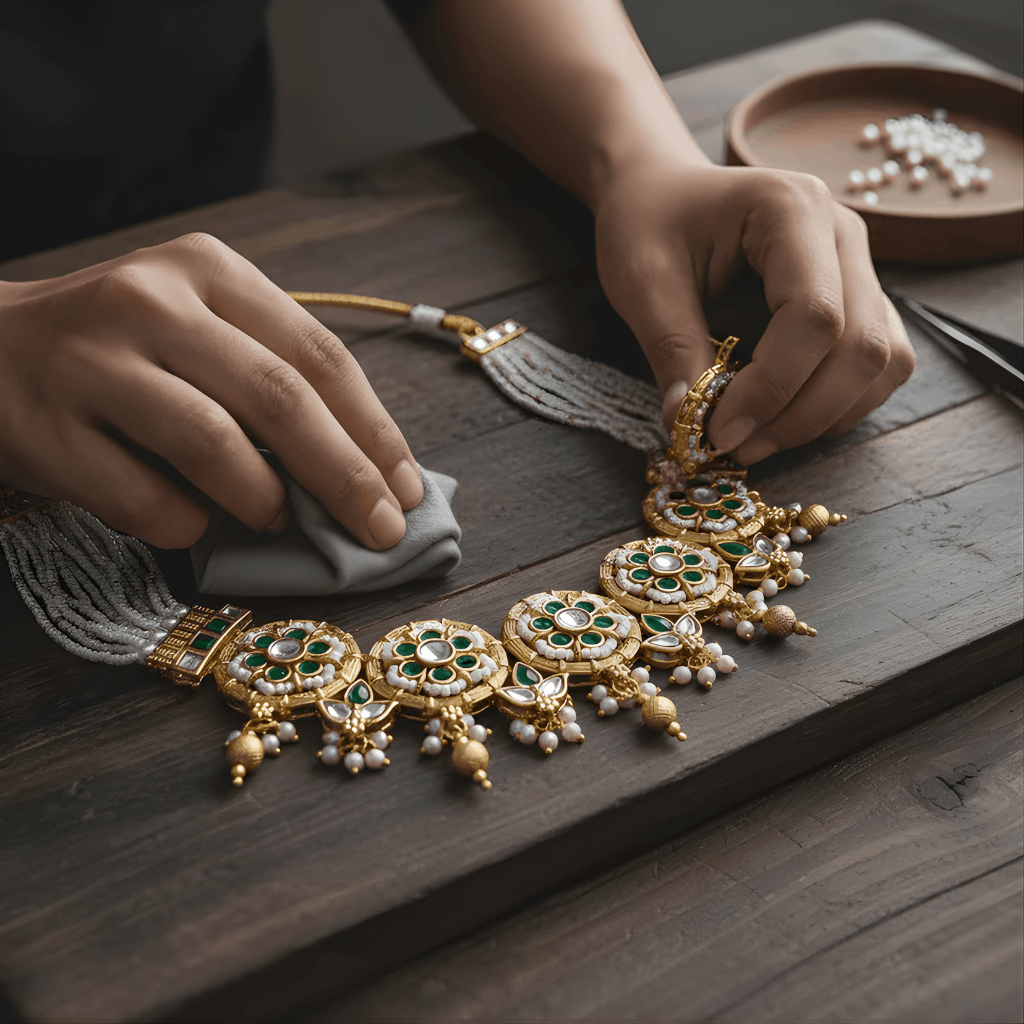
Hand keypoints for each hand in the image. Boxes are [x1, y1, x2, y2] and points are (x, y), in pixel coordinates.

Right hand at [0, 233, 422, 548]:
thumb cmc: (121, 346)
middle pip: (279, 398)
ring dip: (264, 500)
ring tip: (278, 520)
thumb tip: (366, 470)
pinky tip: (196, 524)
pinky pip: (145, 499)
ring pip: (212, 444)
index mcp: (208, 269)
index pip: (318, 354)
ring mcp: (90, 361)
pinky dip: (188, 526)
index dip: (374, 430)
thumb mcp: (198, 326)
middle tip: (380, 531)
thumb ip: (270, 376)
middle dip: (345, 476)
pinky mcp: (43, 427)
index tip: (406, 488)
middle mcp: (150, 301)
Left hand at [593, 158, 915, 461]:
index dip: (772, 387)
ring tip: (754, 439)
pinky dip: (838, 404)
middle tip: (735, 446)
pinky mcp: (858, 297)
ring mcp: (859, 264)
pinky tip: (782, 418)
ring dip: (824, 417)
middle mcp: (843, 232)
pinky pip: (879, 363)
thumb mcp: (642, 280)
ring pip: (883, 361)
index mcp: (791, 209)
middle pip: (863, 345)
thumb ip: (670, 349)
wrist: (663, 191)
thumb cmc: (649, 222)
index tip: (718, 430)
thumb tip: (689, 425)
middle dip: (800, 414)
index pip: (814, 315)